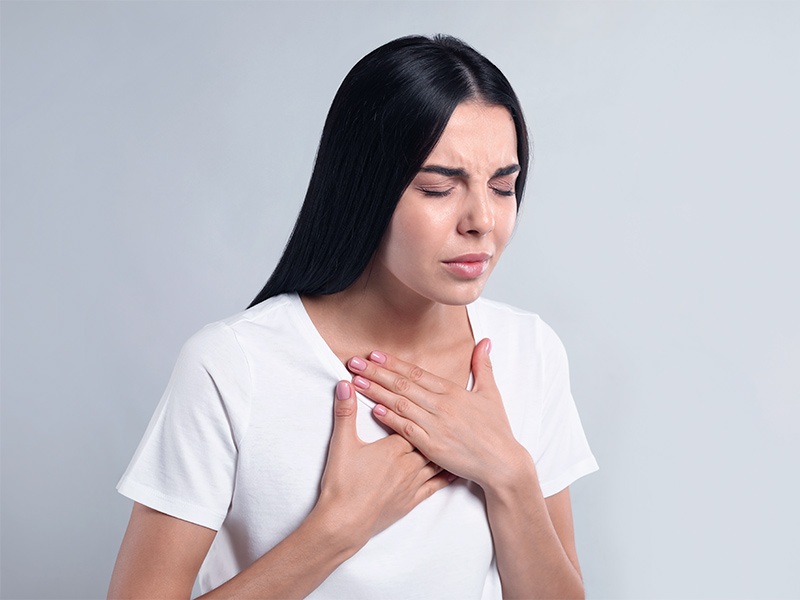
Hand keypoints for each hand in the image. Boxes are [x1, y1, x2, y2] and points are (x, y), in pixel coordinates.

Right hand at [313, 381, 452, 548]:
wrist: (344, 523)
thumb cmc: (342, 485)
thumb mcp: (342, 444)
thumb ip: (346, 412)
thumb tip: (346, 384)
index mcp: (394, 447)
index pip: (411, 420)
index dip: (417, 406)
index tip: (427, 394)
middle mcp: (409, 464)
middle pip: (428, 437)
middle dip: (436, 425)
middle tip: (450, 412)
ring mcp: (413, 484)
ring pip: (437, 460)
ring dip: (446, 448)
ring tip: (458, 436)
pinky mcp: (412, 501)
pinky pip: (436, 486)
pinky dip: (447, 475)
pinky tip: (455, 470)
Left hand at [346, 339, 528, 490]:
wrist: (502, 463)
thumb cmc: (497, 430)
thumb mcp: (491, 394)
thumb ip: (482, 367)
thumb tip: (485, 342)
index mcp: (452, 392)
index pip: (417, 373)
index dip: (393, 363)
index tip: (374, 354)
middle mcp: (442, 405)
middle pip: (403, 384)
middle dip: (376, 372)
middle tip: (354, 362)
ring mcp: (436, 425)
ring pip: (401, 404)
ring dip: (377, 391)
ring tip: (356, 381)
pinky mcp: (433, 446)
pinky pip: (407, 429)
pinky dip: (390, 418)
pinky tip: (374, 409)